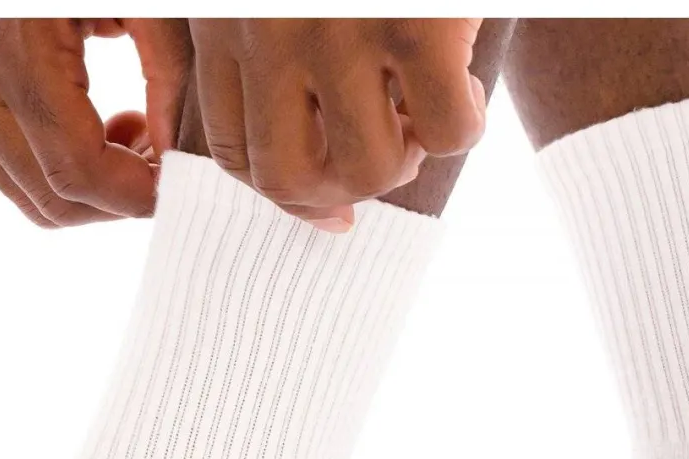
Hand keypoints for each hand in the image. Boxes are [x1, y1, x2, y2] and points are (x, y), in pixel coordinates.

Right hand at [0, 18, 192, 227]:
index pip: (77, 173)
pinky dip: (58, 168)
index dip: (136, 195)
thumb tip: (177, 153)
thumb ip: (167, 68)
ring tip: (131, 135)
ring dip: (89, 191)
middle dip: (116, 202)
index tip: (178, 177)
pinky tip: (97, 124)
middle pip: (50, 200)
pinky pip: (7, 167)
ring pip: (25, 195)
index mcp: (11, 49)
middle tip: (161, 162)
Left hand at [188, 18, 485, 228]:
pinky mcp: (417, 26)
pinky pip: (447, 133)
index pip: (233, 148)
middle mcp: (265, 24)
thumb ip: (264, 39)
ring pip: (367, 168)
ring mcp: (337, 27)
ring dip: (407, 157)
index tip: (332, 209)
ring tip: (425, 110)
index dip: (287, 195)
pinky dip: (467, 121)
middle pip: (288, 178)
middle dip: (343, 190)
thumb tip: (301, 164)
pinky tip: (467, 78)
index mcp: (221, 12)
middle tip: (386, 152)